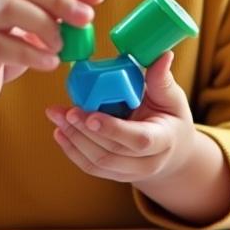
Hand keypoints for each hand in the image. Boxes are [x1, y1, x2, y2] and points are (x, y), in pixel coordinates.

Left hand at [47, 51, 196, 185]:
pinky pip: (90, 167)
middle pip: (111, 153)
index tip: (91, 116)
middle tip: (65, 111)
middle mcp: (148, 163)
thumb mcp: (173, 98)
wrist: (173, 151)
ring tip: (56, 116)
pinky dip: (72, 150)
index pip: (139, 140)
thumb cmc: (171, 118)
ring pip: (97, 163)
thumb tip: (163, 54)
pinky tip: (60, 132)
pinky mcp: (115, 175)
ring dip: (73, 139)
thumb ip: (162, 79)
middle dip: (84, 132)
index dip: (113, 129)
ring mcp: (130, 172)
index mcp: (164, 141)